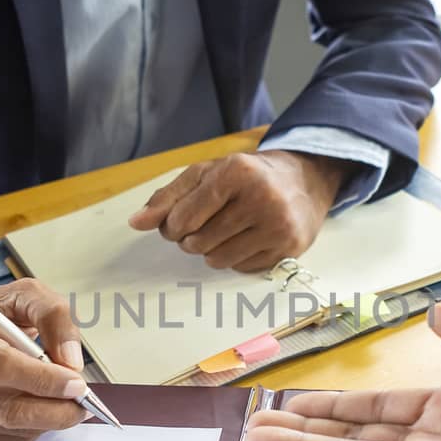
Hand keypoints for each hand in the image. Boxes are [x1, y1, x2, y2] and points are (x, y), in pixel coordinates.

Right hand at [0, 278, 89, 440]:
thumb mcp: (22, 296)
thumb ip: (53, 317)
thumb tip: (71, 363)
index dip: (43, 379)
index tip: (77, 384)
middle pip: (5, 407)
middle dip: (54, 410)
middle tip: (82, 405)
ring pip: (10, 427)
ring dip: (45, 418)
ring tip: (57, 397)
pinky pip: (3, 440)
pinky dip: (29, 427)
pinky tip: (29, 404)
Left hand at [127, 150, 350, 272]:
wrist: (304, 181)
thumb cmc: (246, 177)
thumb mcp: (206, 174)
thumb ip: (168, 197)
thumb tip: (137, 223)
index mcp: (236, 172)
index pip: (183, 217)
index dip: (172, 226)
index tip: (177, 222)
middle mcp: (261, 198)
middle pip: (198, 242)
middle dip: (191, 239)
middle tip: (203, 225)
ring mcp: (278, 226)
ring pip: (217, 260)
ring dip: (210, 251)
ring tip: (223, 232)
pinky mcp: (288, 249)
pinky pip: (240, 268)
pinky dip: (234, 258)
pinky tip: (246, 239)